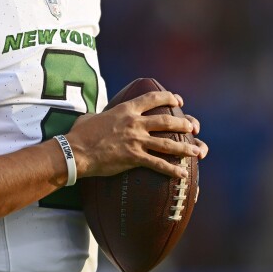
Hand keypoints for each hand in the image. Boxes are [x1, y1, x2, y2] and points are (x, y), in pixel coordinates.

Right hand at [66, 91, 206, 179]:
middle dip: (182, 123)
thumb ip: (101, 115)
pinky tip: (183, 174)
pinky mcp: (134, 158)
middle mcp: (134, 123)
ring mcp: (135, 141)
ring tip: (197, 150)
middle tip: (193, 127)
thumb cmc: (80, 134)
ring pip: (167, 143)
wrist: (76, 151)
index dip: (168, 97)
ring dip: (184, 147)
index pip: (152, 99)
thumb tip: (97, 117)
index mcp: (125, 110)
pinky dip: (172, 170)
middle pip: (166, 121)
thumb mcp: (92, 117)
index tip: (178, 99)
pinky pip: (158, 164)